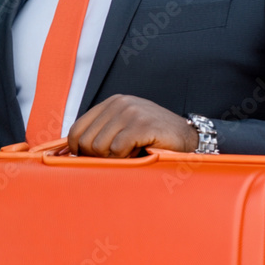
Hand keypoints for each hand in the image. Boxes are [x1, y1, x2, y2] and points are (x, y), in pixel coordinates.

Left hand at [67, 94, 197, 156]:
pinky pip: (117, 150)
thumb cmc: (154, 139)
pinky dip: (124, 159)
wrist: (190, 137)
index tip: (87, 161)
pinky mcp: (141, 124)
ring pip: (99, 146)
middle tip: (115, 160)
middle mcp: (118, 103)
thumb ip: (103, 134)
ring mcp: (130, 112)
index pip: (76, 129)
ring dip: (112, 160)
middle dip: (96, 158)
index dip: (77, 150)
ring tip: (129, 156)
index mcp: (111, 103)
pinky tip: (137, 154)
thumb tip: (74, 155)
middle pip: (85, 141)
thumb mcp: (125, 129)